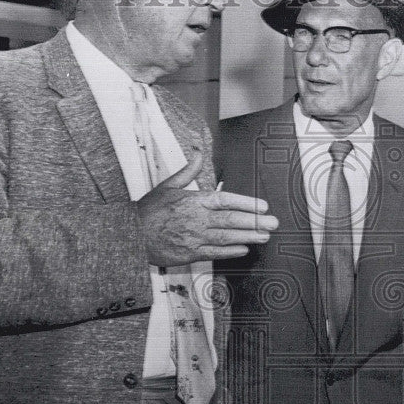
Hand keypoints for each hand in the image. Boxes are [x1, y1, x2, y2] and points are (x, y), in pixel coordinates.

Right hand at [136, 151, 277, 265]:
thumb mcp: (168, 186)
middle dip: (254, 222)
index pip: (225, 200)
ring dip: (248, 237)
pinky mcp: (190, 253)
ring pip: (226, 238)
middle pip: (231, 220)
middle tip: (273, 223)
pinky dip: (231, 252)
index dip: (246, 203)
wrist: (130, 237)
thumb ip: (189, 170)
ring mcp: (194, 238)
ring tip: (265, 236)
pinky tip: (245, 249)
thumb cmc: (149, 211)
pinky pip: (215, 253)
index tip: (262, 206)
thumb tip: (198, 150)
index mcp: (193, 201)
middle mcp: (196, 219)